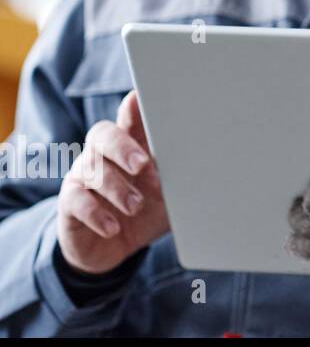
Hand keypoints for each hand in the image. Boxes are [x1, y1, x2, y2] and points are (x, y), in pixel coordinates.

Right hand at [57, 91, 169, 273]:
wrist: (116, 248)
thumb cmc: (147, 210)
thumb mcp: (169, 193)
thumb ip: (180, 175)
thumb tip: (204, 162)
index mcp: (130, 146)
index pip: (130, 119)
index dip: (133, 108)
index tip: (139, 98)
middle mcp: (103, 155)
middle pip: (102, 135)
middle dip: (122, 147)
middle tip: (142, 164)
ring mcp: (83, 177)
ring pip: (91, 170)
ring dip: (116, 188)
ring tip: (136, 206)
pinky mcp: (69, 203)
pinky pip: (76, 200)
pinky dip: (96, 214)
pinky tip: (113, 227)